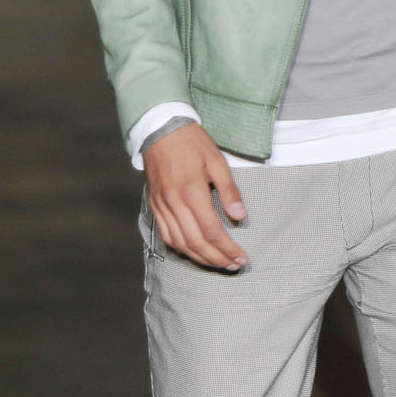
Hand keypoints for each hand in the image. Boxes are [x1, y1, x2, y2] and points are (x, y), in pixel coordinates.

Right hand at [143, 122, 248, 268]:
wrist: (160, 130)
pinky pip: (166, 236)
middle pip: (196, 242)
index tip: (241, 258)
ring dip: (199, 258)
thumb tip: (240, 216)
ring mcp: (161, 206)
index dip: (227, 249)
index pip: (212, 231)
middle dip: (216, 258)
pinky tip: (194, 253)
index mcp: (192, 192)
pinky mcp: (154, 206)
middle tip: (233, 266)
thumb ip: (229, 191)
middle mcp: (174, 203)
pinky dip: (181, 249)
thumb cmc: (192, 143)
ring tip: (218, 264)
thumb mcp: (217, 161)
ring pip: (179, 243)